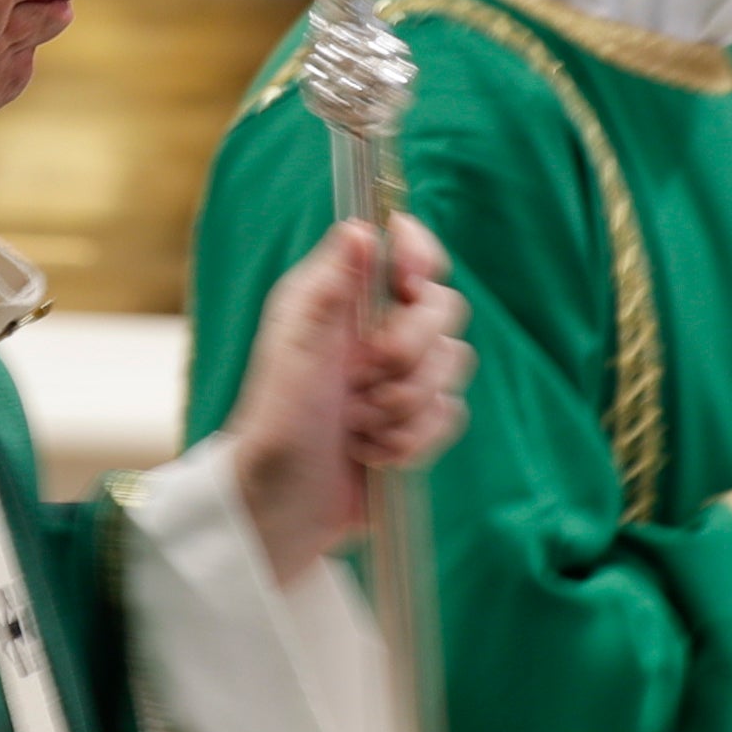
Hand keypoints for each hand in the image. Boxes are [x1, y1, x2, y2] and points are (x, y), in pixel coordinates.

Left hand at [223, 216, 475, 580]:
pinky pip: (451, 415)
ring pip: (454, 364)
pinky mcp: (417, 419)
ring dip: (404, 404)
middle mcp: (376, 328)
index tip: (409, 285)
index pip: (404, 247)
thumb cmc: (277, 422)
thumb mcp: (297, 348)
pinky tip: (372, 452)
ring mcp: (400, 375)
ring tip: (356, 425)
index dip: (419, 256)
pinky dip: (412, 439)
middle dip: (409, 350)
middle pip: (443, 307)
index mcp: (341, 298)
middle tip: (363, 379)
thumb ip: (330, 288)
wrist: (286, 504)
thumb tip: (361, 227)